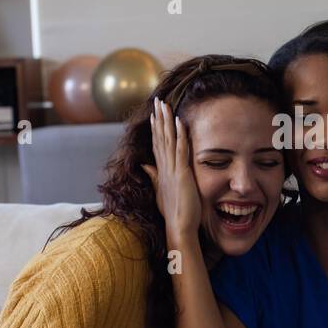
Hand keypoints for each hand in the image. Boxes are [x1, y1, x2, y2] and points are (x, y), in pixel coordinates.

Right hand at [142, 98, 201, 243]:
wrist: (178, 227)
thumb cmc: (173, 211)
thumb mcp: (161, 190)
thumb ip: (154, 176)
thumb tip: (145, 165)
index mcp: (160, 170)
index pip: (157, 144)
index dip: (156, 128)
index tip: (154, 113)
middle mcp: (163, 167)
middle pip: (160, 138)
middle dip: (159, 118)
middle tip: (158, 101)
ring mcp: (171, 169)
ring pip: (168, 140)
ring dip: (166, 121)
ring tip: (164, 104)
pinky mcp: (181, 173)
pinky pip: (180, 150)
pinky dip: (179, 135)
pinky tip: (179, 121)